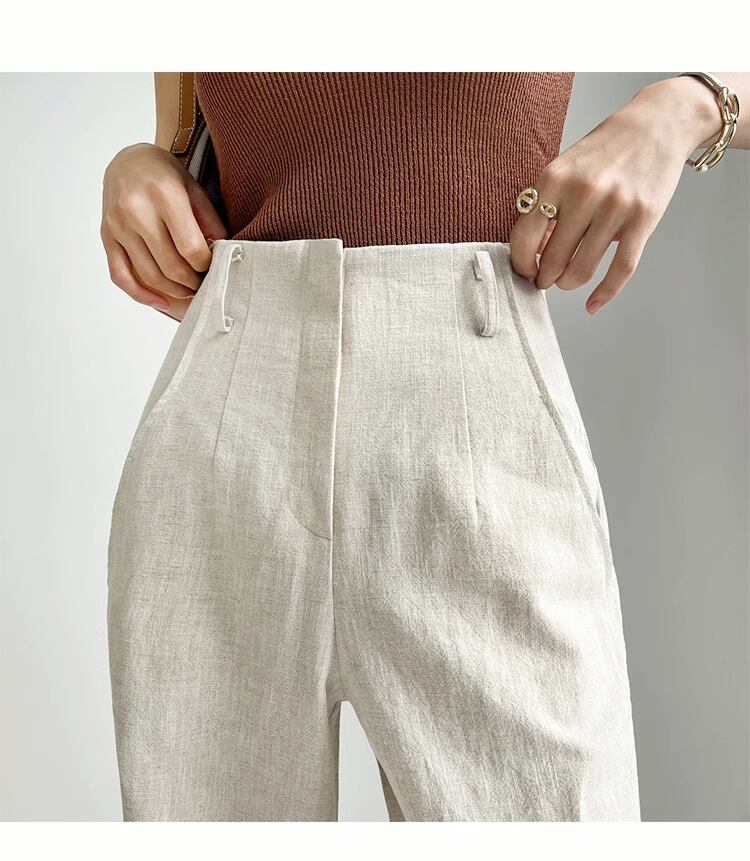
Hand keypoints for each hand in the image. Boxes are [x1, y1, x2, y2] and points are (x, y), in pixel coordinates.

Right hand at [101, 143, 227, 320]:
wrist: (129, 160)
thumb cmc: (166, 176)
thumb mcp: (195, 191)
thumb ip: (210, 224)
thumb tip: (221, 258)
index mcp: (164, 195)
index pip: (190, 248)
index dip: (206, 265)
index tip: (214, 267)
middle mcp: (136, 210)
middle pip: (170, 266)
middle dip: (192, 282)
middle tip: (204, 284)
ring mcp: (117, 225)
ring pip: (148, 276)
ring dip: (173, 291)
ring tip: (189, 290)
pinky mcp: (106, 236)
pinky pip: (120, 276)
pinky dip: (141, 295)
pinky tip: (161, 302)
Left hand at [509, 76, 721, 313]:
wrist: (657, 124)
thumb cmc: (604, 151)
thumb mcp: (564, 168)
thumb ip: (546, 207)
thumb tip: (533, 255)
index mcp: (554, 179)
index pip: (523, 239)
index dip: (521, 264)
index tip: (525, 271)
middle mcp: (584, 193)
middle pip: (553, 260)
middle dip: (545, 278)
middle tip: (546, 279)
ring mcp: (616, 207)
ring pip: (582, 270)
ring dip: (569, 284)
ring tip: (567, 280)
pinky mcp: (643, 220)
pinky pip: (620, 270)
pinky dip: (604, 294)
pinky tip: (592, 304)